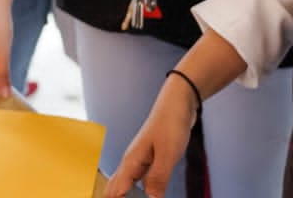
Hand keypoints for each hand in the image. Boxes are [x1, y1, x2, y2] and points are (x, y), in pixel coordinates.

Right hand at [103, 76, 198, 196]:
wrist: (178, 103)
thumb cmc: (170, 122)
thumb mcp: (167, 154)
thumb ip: (158, 178)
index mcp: (131, 161)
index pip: (116, 191)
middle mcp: (131, 162)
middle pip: (114, 188)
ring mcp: (140, 161)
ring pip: (125, 185)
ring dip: (125, 196)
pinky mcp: (150, 160)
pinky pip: (138, 181)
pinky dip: (137, 191)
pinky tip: (142, 195)